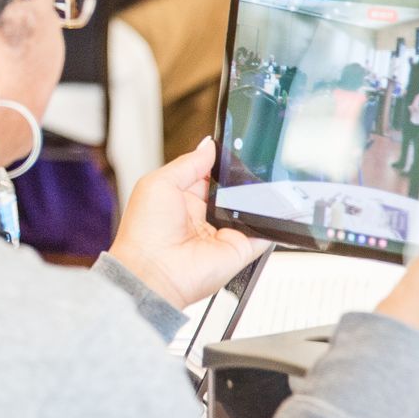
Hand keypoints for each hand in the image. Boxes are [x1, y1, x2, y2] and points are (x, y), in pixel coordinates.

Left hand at [108, 137, 265, 308]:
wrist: (152, 271)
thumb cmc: (144, 232)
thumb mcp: (159, 183)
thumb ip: (189, 163)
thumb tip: (210, 145)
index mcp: (181, 198)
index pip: (210, 175)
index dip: (221, 163)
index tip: (234, 149)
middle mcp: (203, 216)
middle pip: (233, 190)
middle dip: (241, 179)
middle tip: (246, 169)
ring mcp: (222, 232)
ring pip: (250, 209)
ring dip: (255, 198)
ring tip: (253, 188)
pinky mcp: (239, 249)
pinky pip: (264, 233)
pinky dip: (272, 222)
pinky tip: (274, 208)